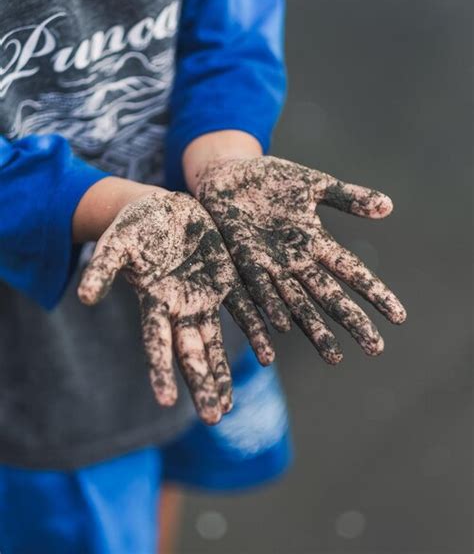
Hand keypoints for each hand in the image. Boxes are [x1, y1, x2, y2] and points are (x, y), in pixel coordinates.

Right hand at [77, 191, 273, 423]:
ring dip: (225, 370)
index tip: (166, 401)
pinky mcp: (226, 279)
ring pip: (216, 341)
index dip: (160, 370)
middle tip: (213, 418)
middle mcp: (181, 308)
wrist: (163, 209)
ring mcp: (205, 296)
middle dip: (202, 384)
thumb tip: (84, 298)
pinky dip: (255, 329)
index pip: (157, 343)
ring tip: (231, 404)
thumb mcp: (117, 245)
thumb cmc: (134, 227)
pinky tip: (267, 354)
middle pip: (192, 352)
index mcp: (154, 301)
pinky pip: (243, 308)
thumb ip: (103, 270)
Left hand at [196, 156, 406, 363]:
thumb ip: (347, 197)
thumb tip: (389, 206)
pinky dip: (269, 306)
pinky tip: (282, 326)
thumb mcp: (313, 184)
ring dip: (314, 329)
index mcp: (314, 242)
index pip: (351, 271)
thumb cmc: (271, 180)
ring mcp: (268, 263)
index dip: (374, 292)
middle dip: (351, 320)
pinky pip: (257, 288)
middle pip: (328, 294)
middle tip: (375, 348)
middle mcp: (295, 260)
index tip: (400, 316)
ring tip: (333, 355)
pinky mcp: (241, 259)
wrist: (227, 174)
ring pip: (296, 302)